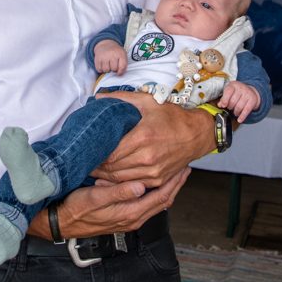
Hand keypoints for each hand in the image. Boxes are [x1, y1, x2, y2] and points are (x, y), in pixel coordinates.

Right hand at [55, 167, 189, 237]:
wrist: (62, 221)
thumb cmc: (76, 208)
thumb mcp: (95, 197)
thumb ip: (119, 192)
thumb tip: (141, 186)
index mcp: (130, 213)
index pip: (161, 197)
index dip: (174, 182)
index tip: (183, 168)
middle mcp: (133, 218)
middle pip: (163, 201)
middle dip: (175, 184)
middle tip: (184, 168)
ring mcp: (129, 218)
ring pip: (156, 204)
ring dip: (167, 188)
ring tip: (173, 173)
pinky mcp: (124, 216)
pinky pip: (148, 205)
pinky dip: (156, 192)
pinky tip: (153, 182)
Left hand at [91, 91, 213, 186]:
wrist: (197, 134)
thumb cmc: (172, 116)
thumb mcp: (148, 101)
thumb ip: (122, 98)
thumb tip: (99, 97)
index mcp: (143, 137)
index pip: (111, 153)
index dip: (96, 154)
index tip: (86, 151)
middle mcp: (148, 157)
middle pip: (112, 168)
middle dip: (97, 166)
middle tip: (84, 162)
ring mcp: (154, 171)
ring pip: (120, 180)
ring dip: (104, 177)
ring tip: (93, 170)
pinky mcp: (158, 179)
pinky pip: (133, 185)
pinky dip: (119, 184)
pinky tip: (109, 179)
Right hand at [94, 40, 127, 74]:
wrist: (106, 44)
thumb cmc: (116, 52)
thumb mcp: (123, 55)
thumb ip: (124, 65)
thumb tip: (119, 74)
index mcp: (120, 53)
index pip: (122, 66)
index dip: (120, 71)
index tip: (119, 72)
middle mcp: (112, 54)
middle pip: (114, 69)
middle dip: (113, 69)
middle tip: (112, 65)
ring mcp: (104, 56)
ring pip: (106, 70)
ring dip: (107, 69)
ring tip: (108, 65)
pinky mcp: (97, 58)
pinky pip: (99, 69)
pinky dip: (101, 69)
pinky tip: (103, 65)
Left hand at [218, 81, 259, 122]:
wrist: (251, 91)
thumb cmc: (237, 92)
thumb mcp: (229, 92)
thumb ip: (224, 98)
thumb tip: (220, 105)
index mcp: (233, 85)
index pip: (228, 92)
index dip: (225, 100)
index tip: (223, 106)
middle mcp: (241, 88)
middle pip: (233, 101)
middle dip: (230, 107)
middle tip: (230, 108)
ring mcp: (248, 93)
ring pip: (239, 107)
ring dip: (236, 112)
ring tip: (235, 112)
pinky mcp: (253, 100)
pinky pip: (246, 110)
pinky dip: (242, 116)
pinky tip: (240, 120)